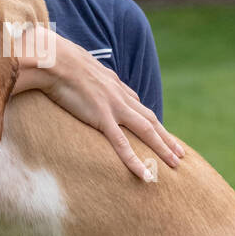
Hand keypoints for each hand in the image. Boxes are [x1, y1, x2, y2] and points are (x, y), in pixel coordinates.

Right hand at [10, 26, 184, 177]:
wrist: (54, 60)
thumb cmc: (59, 62)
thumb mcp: (79, 68)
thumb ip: (86, 77)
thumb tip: (79, 78)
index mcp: (114, 84)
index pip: (137, 105)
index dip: (150, 121)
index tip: (158, 132)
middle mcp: (120, 96)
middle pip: (150, 120)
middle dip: (166, 137)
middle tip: (180, 153)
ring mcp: (114, 107)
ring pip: (146, 131)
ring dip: (163, 148)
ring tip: (175, 164)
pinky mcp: (102, 118)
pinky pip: (122, 144)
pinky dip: (136, 160)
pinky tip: (145, 175)